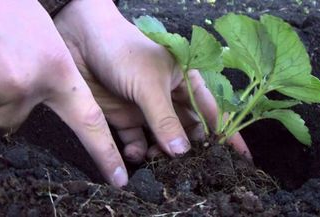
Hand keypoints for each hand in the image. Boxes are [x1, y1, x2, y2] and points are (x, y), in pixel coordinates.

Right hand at [0, 0, 127, 186]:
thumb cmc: (13, 11)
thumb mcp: (46, 44)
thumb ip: (48, 82)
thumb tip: (31, 116)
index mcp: (58, 72)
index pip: (89, 122)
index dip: (104, 153)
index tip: (118, 179)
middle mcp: (31, 84)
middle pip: (11, 121)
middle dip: (2, 103)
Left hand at [53, 0, 250, 161]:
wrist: (78, 40)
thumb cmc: (123, 50)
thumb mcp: (149, 84)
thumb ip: (165, 119)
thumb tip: (183, 152)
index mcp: (186, 82)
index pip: (213, 112)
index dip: (228, 134)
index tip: (241, 158)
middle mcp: (169, 98)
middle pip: (188, 131)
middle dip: (191, 152)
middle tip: (194, 173)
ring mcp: (147, 109)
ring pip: (162, 140)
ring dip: (163, 155)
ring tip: (160, 166)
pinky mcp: (123, 117)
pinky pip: (136, 141)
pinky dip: (138, 152)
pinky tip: (136, 156)